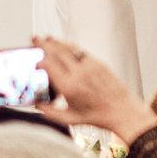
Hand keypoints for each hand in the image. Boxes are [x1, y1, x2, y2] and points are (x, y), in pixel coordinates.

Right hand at [35, 37, 155, 140]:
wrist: (122, 111)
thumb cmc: (97, 116)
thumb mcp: (70, 119)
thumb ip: (50, 113)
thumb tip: (37, 105)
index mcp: (70, 87)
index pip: (50, 66)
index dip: (40, 60)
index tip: (34, 61)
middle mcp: (79, 74)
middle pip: (57, 52)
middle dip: (44, 44)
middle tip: (35, 39)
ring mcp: (90, 66)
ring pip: (69, 48)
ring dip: (56, 41)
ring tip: (46, 38)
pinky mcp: (98, 63)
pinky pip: (80, 51)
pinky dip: (69, 46)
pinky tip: (64, 45)